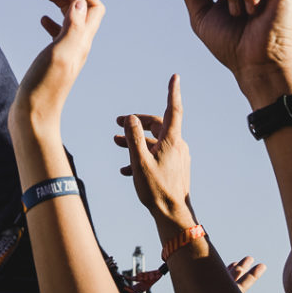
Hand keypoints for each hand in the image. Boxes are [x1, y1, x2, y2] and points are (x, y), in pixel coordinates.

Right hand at [11, 0, 105, 133]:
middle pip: (83, 9)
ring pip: (70, 19)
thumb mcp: (59, 54)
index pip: (94, 6)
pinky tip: (41, 17)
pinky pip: (58, 34)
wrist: (33, 116)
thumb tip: (80, 2)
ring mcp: (67, 53)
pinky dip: (52, 19)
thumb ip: (71, 28)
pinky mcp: (54, 60)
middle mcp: (78, 45)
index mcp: (82, 41)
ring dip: (61, 1)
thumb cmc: (44, 88)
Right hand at [115, 74, 197, 233]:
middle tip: (116, 123)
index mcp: (171, 140)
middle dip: (136, 123)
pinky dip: (141, 156)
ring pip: (154, 141)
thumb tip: (130, 118)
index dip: (172, 91)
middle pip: (156, 125)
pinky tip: (125, 168)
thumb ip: (134, 138)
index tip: (175, 77)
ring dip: (135, 141)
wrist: (173, 215)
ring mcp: (177, 157)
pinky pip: (156, 155)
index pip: (173, 109)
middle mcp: (177, 145)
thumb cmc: (156, 190)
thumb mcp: (139, 162)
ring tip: (115, 143)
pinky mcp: (174, 167)